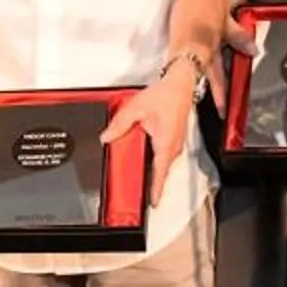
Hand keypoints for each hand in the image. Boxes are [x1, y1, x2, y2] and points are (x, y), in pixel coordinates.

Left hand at [106, 59, 201, 204]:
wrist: (180, 84)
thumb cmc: (165, 95)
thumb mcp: (136, 108)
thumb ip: (119, 124)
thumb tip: (106, 137)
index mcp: (165, 142)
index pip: (160, 172)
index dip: (156, 189)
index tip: (154, 202)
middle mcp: (173, 146)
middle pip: (161, 171)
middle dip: (152, 182)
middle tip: (142, 192)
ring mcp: (175, 144)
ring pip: (163, 163)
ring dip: (153, 170)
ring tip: (141, 176)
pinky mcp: (174, 140)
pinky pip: (164, 155)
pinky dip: (155, 160)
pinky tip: (145, 156)